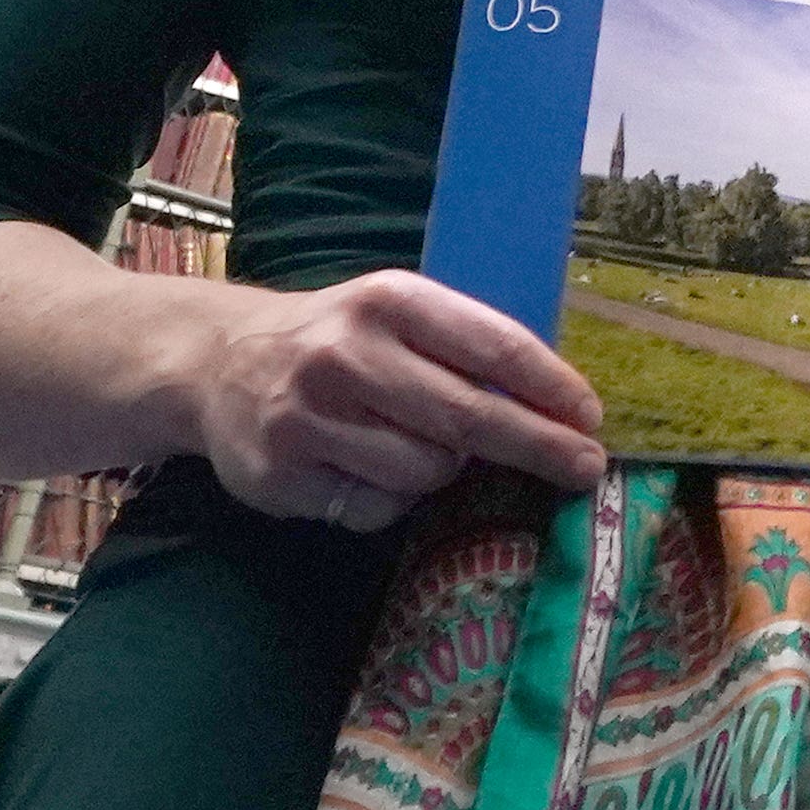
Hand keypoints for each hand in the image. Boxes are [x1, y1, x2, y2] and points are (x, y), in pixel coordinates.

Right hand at [170, 268, 607, 528]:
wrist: (218, 360)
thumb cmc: (340, 339)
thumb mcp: (399, 315)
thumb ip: (466, 347)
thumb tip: (562, 405)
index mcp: (389, 301)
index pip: (493, 346)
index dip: (551, 387)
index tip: (591, 417)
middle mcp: (345, 354)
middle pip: (469, 417)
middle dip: (539, 446)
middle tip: (586, 467)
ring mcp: (306, 417)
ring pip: (425, 470)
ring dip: (446, 471)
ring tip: (422, 447)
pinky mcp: (279, 473)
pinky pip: (374, 508)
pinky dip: (390, 500)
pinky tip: (365, 469)